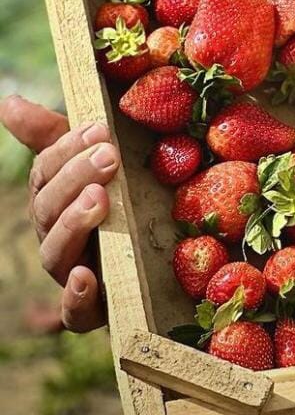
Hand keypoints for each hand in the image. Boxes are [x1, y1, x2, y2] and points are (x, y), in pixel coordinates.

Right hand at [0, 94, 117, 331]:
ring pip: (56, 253)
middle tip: (109, 155)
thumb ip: (55, 135)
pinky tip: (88, 276)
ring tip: (98, 200)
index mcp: (54, 199)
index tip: (99, 127)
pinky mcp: (92, 309)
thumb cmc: (123, 197)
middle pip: (49, 208)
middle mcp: (56, 236)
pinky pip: (75, 312)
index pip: (47, 172)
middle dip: (75, 179)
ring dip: (74, 225)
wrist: (160, 258)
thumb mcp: (97, 160)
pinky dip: (76, 297)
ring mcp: (72, 272)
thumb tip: (8, 101)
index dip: (68, 149)